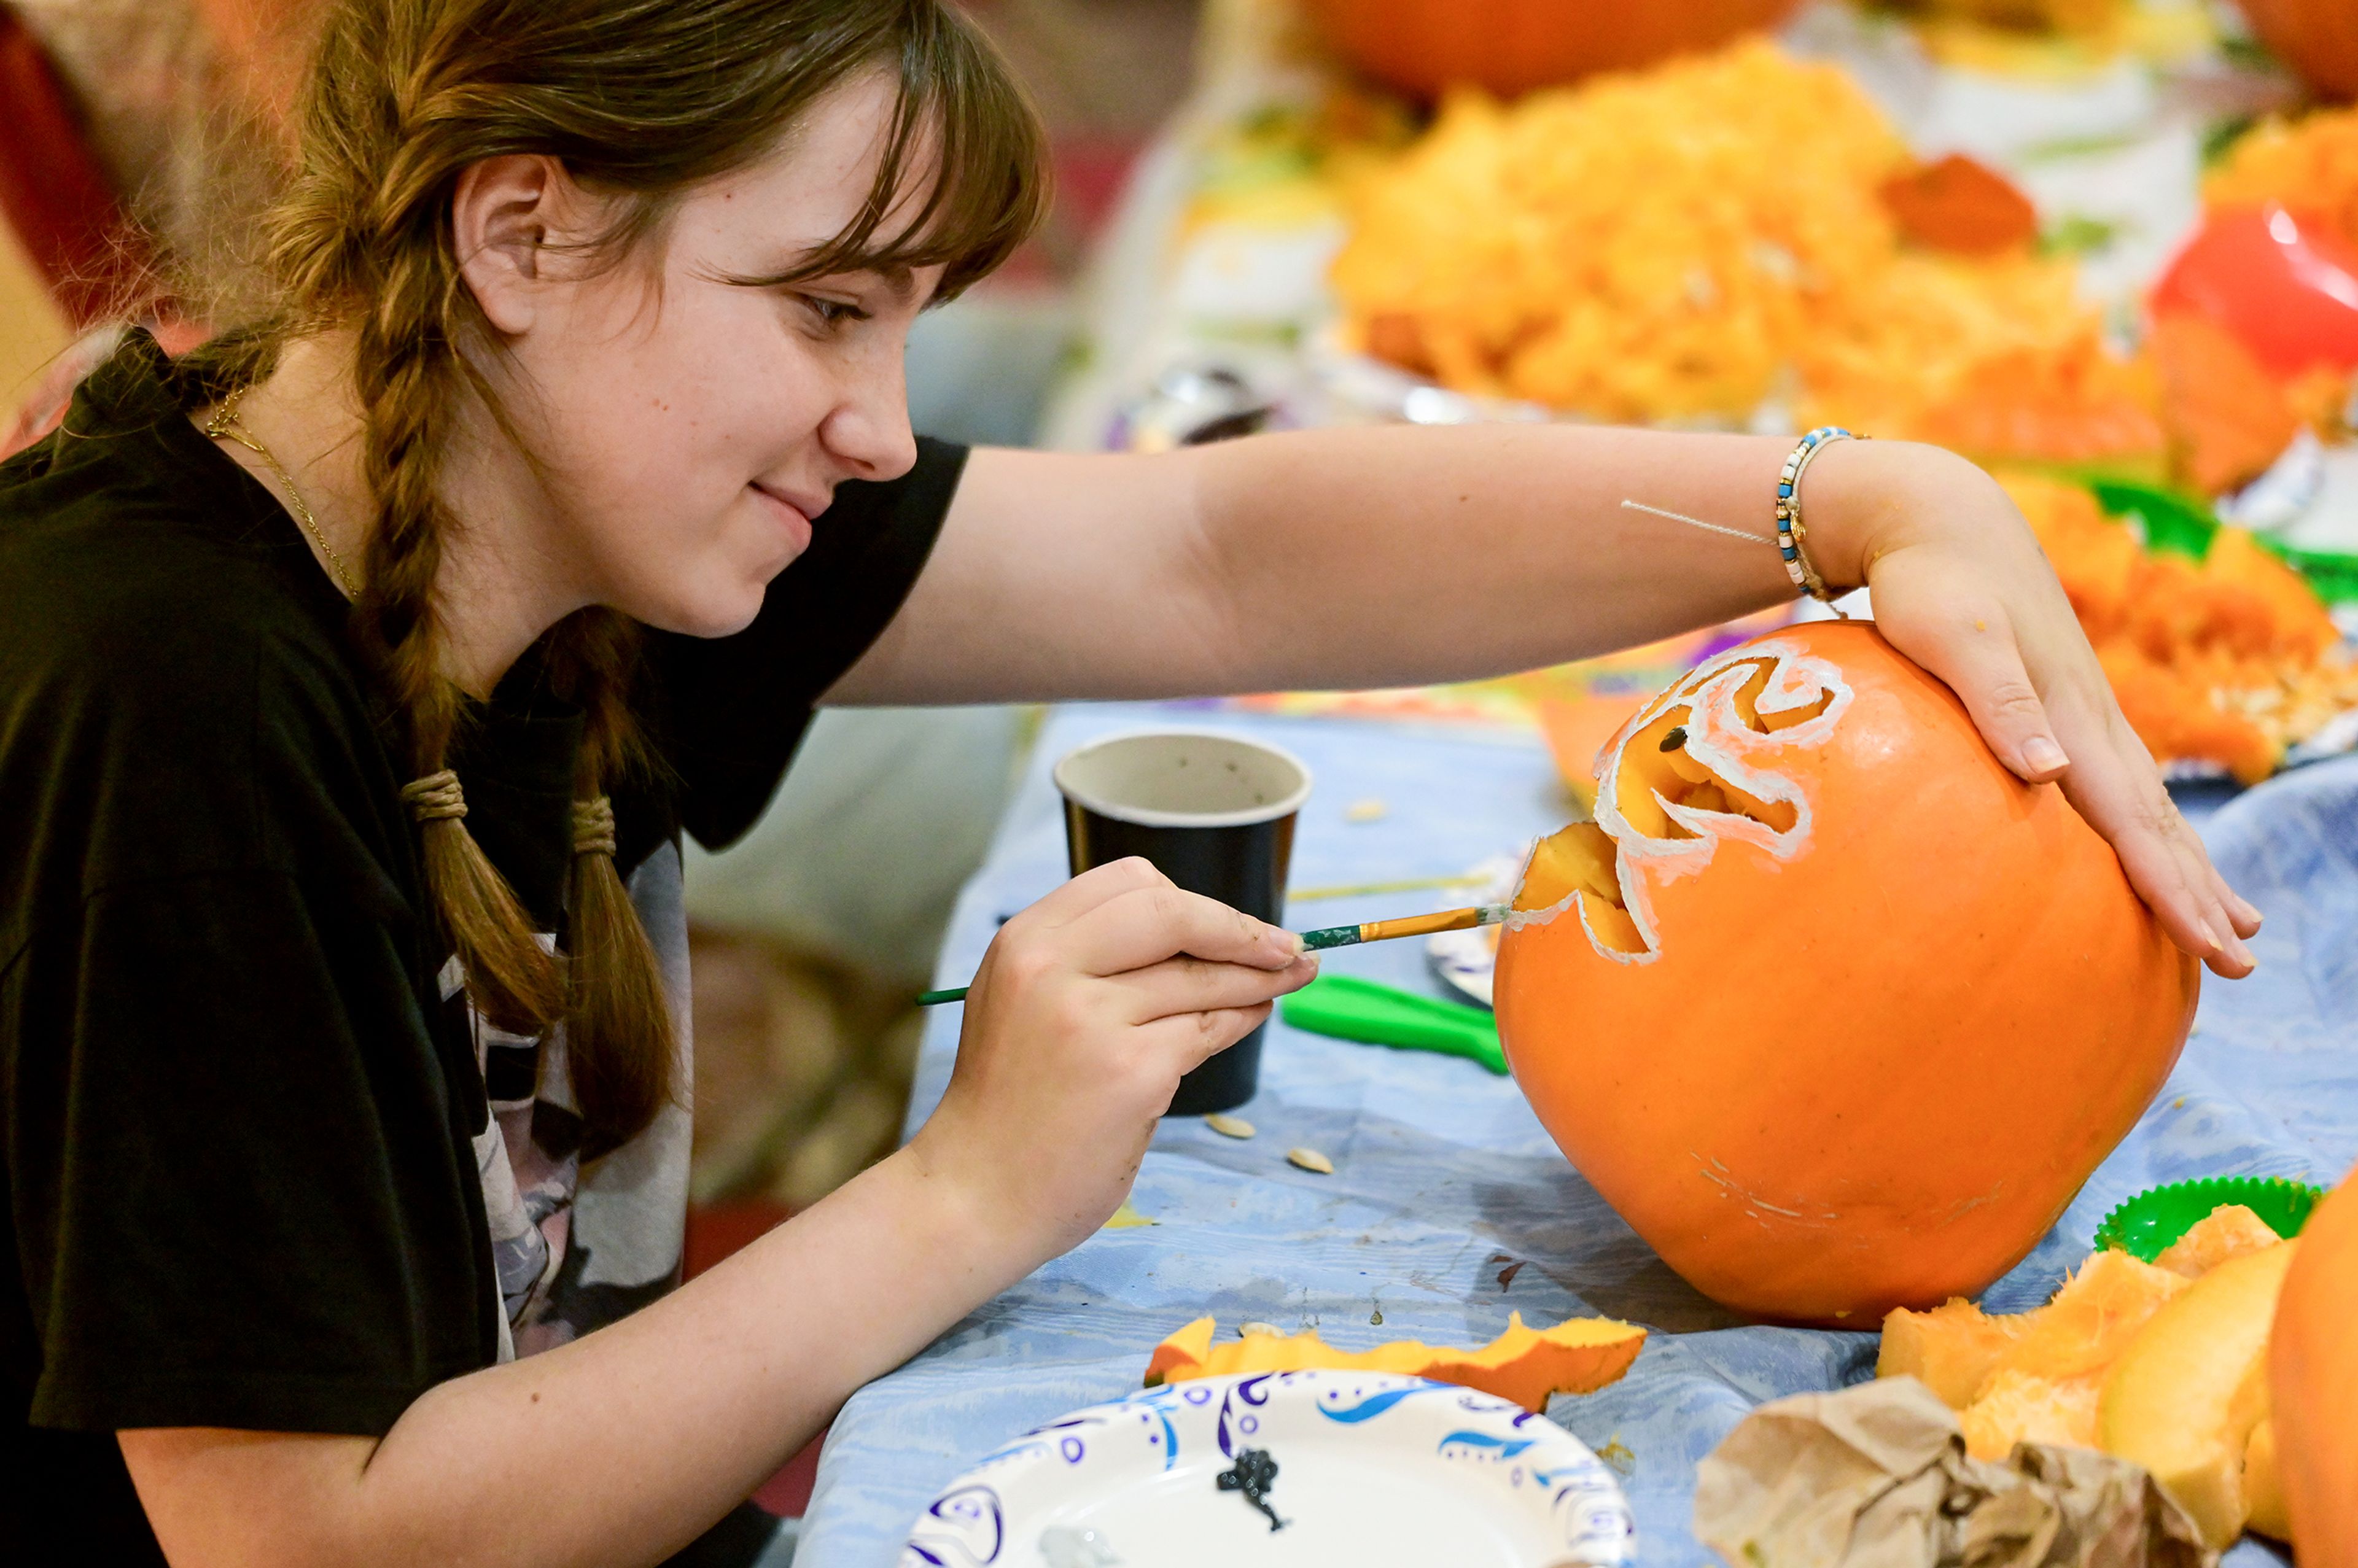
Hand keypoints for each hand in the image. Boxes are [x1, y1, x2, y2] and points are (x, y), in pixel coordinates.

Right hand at [905, 857, 1320, 1262]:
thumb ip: (1084, 960)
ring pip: (1200, 977)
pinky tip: (1258, 1015)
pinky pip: (1207, 1029)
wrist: (975, 1194)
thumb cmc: (1007, 1105)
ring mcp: (1091, 1019)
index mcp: (1023, 941)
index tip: (1227, 919)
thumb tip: (1196, 933)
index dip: (1190, 898)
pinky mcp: (1131, 1072)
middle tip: (1286, 945)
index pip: (1128, 882)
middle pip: (1173, 911)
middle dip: (1240, 927)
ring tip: (1290, 977)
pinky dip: (1243, 1019)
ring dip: (1258, 977)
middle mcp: (1051, 967)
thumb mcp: (1020, 1004)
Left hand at [1827, 441, 2259, 976]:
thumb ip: (1999, 704)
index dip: (2172, 887)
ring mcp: (2086, 715)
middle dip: (2200, 896)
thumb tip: (2050, 772)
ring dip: (2191, 870)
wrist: (1940, 522)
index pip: (2133, 822)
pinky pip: (2122, 792)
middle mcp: (2092, 722)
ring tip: (2230, 925)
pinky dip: (2152, 835)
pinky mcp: (2067, 710)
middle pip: (2158, 827)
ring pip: (2150, 811)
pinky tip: (2157, 859)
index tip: (2212, 944)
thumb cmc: (1931, 585)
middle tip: (2240, 964)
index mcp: (2072, 717)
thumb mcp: (1954, 639)